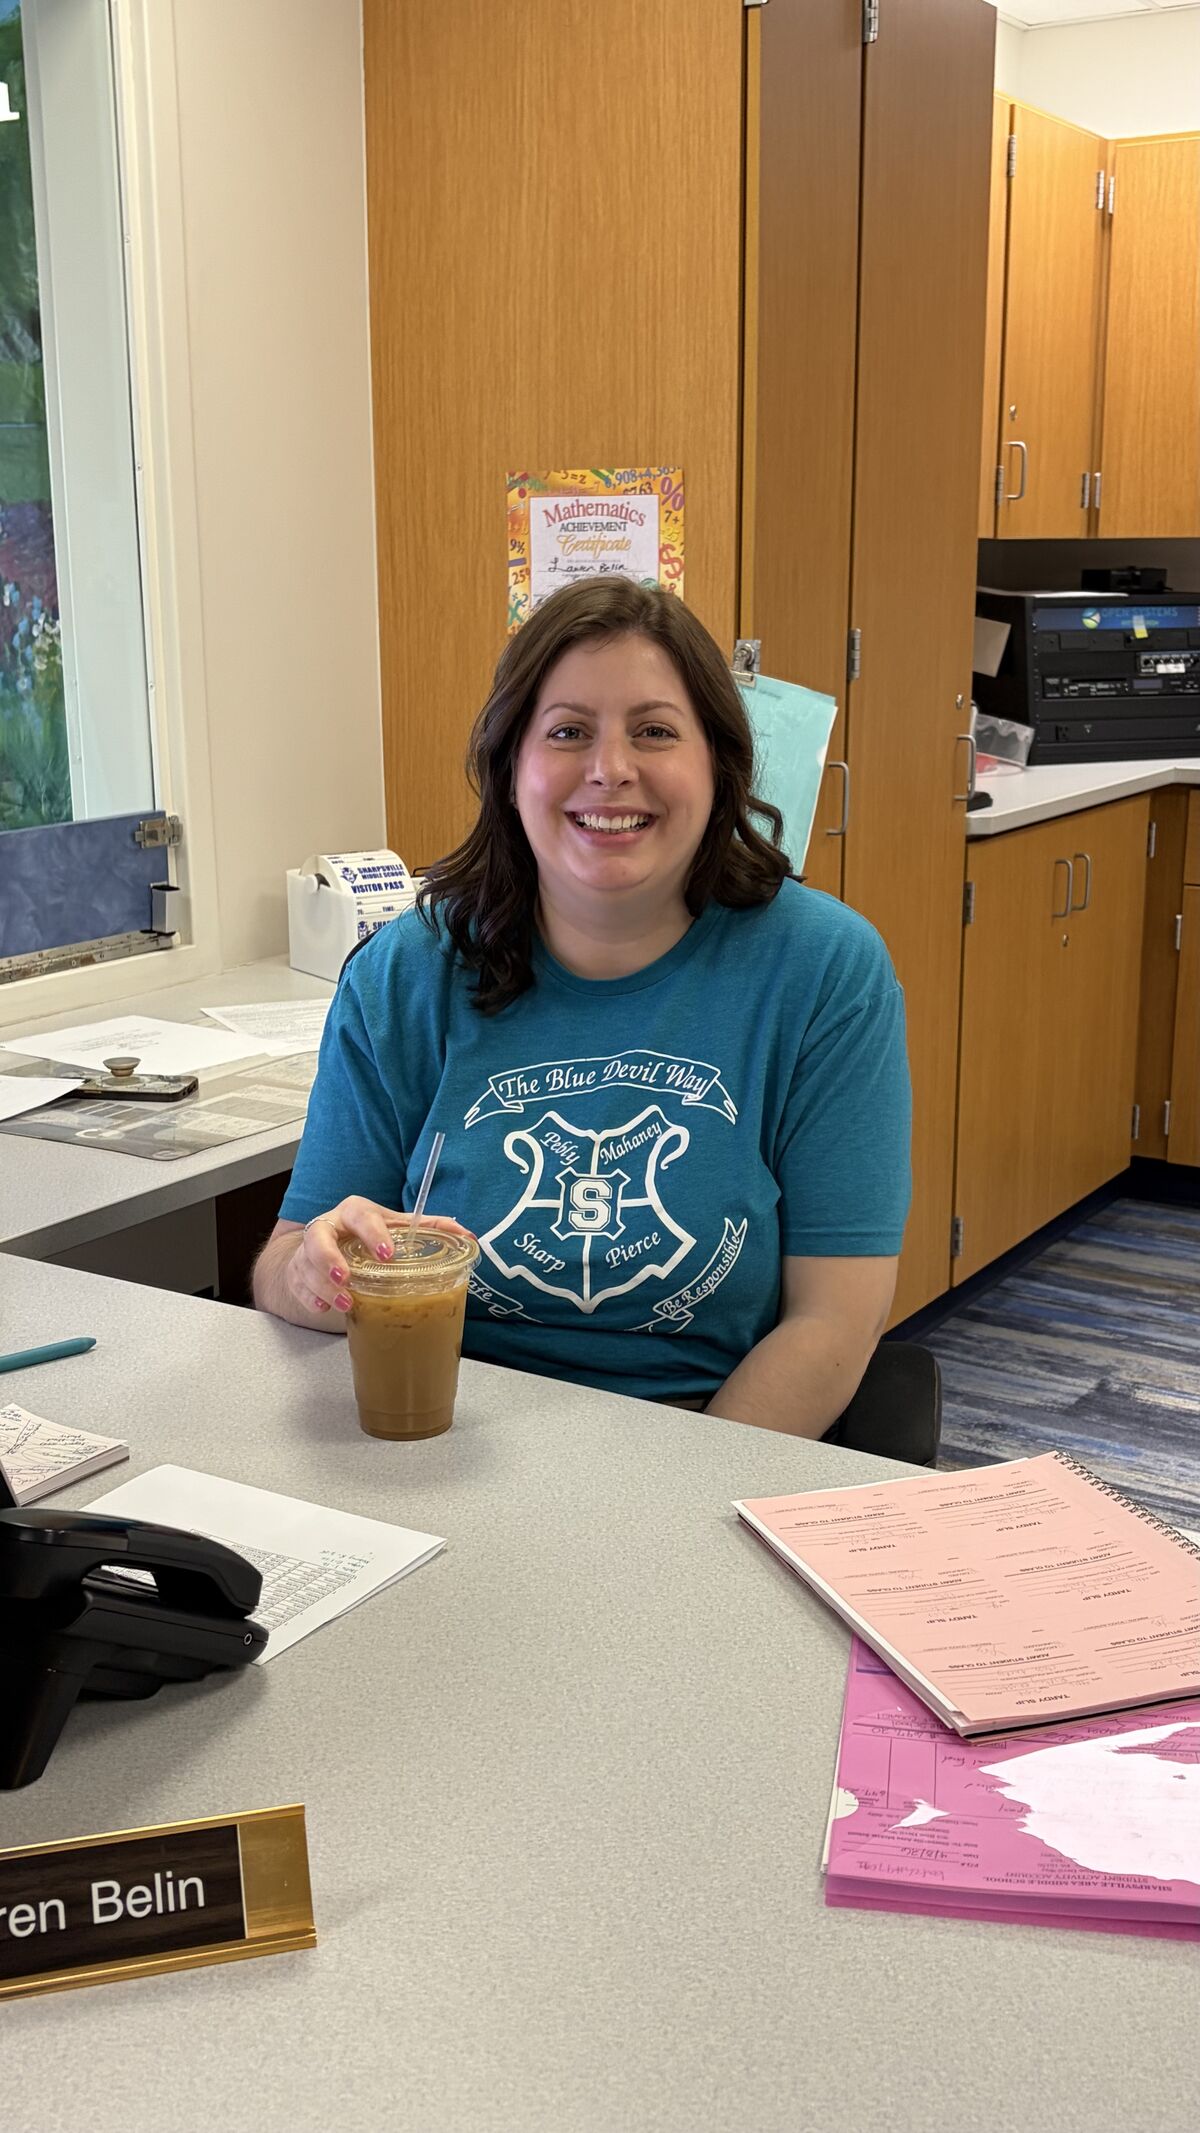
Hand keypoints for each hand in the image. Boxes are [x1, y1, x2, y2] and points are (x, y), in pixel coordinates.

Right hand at [287, 1197, 474, 1317]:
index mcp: (354, 1212)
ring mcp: (308, 1251)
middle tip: (346, 1278)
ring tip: (345, 1303)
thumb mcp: (393, 1226)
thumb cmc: (365, 1234)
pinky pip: (298, 1285)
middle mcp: (328, 1227)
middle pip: (319, 1237)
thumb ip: (428, 1227)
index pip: (362, 1217)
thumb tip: (467, 1235)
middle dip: (329, 1258)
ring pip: (306, 1266)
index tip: (388, 1254)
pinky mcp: (298, 1272)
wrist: (325, 1244)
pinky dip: (310, 1297)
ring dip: (323, 1285)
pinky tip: (323, 1306)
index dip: (374, 1235)